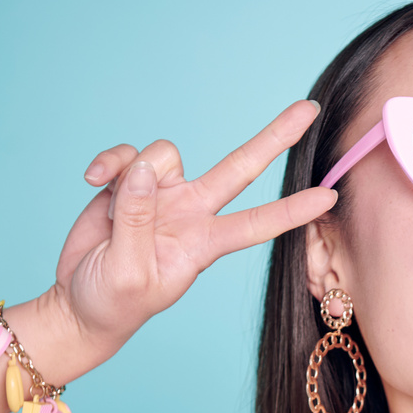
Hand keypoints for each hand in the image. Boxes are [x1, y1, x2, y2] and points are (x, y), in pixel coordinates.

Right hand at [54, 100, 334, 350]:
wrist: (82, 303)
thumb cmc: (114, 302)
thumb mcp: (129, 273)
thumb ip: (137, 220)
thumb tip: (143, 169)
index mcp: (204, 244)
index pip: (258, 224)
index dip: (293, 211)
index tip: (330, 196)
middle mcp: (192, 213)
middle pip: (240, 167)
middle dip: (274, 137)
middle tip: (309, 109)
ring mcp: (163, 195)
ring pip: (164, 155)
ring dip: (132, 175)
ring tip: (112, 216)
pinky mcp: (131, 183)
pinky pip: (126, 155)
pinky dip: (108, 164)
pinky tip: (93, 181)